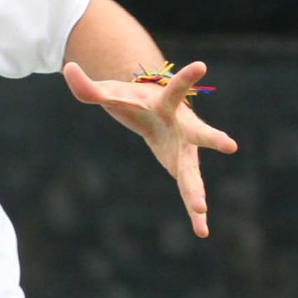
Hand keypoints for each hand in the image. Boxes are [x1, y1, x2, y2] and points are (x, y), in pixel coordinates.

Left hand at [61, 59, 239, 237]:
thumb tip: (68, 68)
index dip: (186, 78)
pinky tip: (202, 232)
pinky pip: (189, 191)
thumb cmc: (132, 98)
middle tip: (229, 145)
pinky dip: (195, 213)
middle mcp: (183, 127)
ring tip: (200, 210)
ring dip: (195, 191)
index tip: (202, 65)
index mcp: (166, 104)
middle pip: (198, 133)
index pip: (175, 89)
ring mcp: (186, 151)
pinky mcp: (183, 169)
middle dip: (211, 138)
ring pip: (193, 172)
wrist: (154, 110)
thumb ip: (88, 86)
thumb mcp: (110, 92)